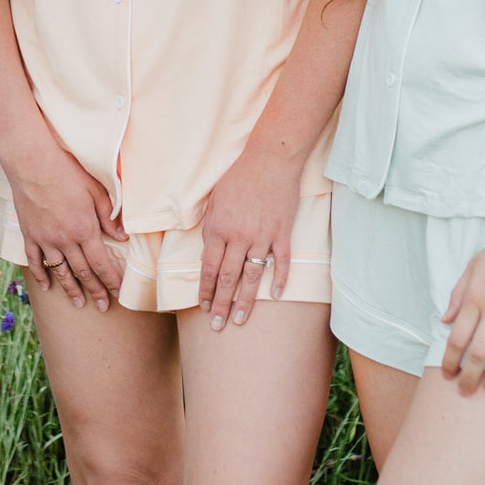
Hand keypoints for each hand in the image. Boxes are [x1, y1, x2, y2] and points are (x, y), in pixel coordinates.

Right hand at [3, 135, 126, 309]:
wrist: (31, 161)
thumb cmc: (67, 171)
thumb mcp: (96, 191)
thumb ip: (109, 217)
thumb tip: (123, 237)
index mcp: (85, 230)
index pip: (101, 264)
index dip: (111, 281)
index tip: (118, 294)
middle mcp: (65, 240)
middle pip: (83, 272)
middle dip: (95, 290)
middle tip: (103, 306)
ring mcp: (45, 239)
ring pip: (60, 271)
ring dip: (71, 290)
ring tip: (80, 303)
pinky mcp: (30, 234)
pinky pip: (35, 261)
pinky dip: (41, 275)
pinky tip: (47, 286)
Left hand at [197, 143, 305, 327]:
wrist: (270, 159)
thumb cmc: (238, 177)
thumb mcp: (214, 200)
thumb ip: (210, 228)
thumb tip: (207, 254)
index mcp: (218, 228)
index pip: (208, 268)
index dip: (205, 290)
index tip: (202, 306)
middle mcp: (239, 236)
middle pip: (228, 278)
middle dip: (220, 304)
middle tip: (217, 325)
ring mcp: (263, 236)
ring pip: (252, 276)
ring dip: (245, 301)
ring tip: (240, 320)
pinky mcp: (282, 233)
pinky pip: (282, 262)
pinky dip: (280, 280)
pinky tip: (276, 296)